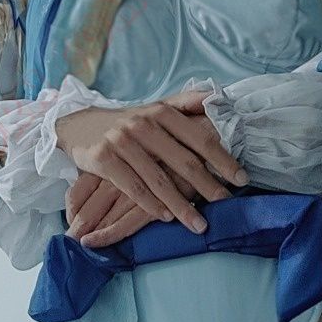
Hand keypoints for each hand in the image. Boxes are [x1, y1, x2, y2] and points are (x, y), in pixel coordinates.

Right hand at [55, 89, 248, 233]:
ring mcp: (121, 141)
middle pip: (183, 161)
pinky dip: (151, 205)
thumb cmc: (128, 122)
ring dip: (181, 205)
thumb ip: (187, 103)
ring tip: (198, 224)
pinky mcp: (103, 158)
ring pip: (158, 180)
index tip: (242, 179)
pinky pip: (133, 187)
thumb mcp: (157, 108)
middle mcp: (143, 124)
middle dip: (208, 186)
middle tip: (226, 205)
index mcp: (162, 111)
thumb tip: (220, 97)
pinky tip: (166, 217)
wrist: (80, 125)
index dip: (223, 159)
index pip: (199, 137)